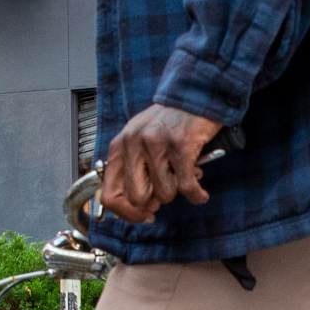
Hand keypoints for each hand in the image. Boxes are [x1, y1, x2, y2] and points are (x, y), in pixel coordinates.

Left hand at [97, 104, 225, 223]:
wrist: (195, 95)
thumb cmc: (169, 122)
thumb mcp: (140, 141)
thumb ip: (134, 171)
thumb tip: (139, 207)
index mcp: (120, 145)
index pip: (109, 194)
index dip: (126, 213)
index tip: (143, 214)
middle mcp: (134, 144)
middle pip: (136, 198)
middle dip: (154, 203)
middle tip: (164, 197)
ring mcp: (157, 144)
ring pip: (164, 194)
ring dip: (178, 191)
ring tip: (185, 176)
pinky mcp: (181, 146)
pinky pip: (187, 187)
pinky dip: (196, 195)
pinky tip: (200, 193)